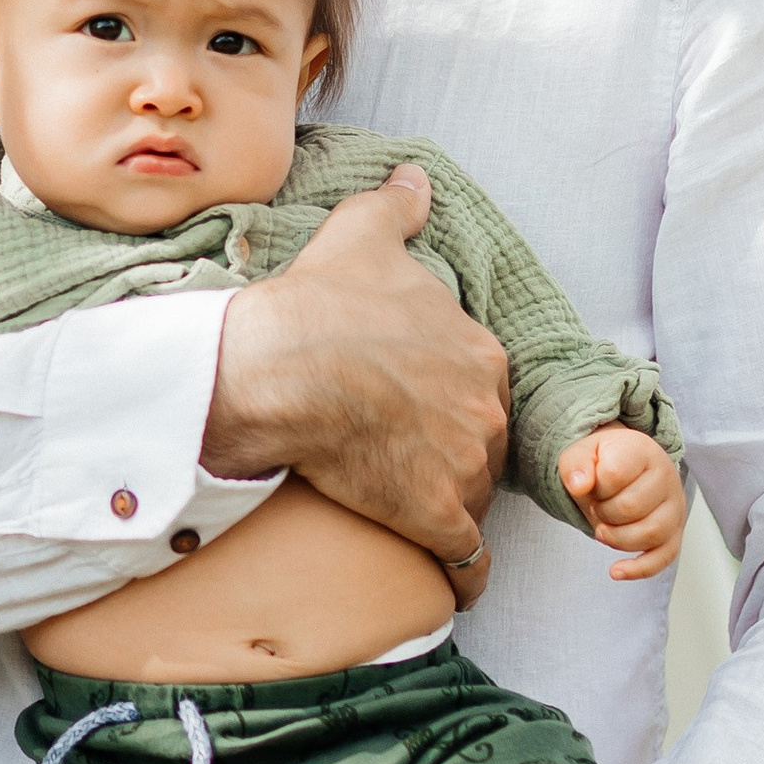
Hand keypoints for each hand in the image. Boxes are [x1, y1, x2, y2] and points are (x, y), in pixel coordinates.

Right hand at [205, 166, 507, 603]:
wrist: (279, 369)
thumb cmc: (319, 304)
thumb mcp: (361, 236)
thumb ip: (397, 206)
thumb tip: (414, 177)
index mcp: (478, 351)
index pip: (477, 387)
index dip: (447, 399)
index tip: (413, 408)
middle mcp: (484, 409)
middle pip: (480, 442)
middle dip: (452, 452)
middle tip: (403, 457)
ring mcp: (464, 466)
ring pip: (471, 496)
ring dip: (449, 506)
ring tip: (409, 512)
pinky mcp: (434, 515)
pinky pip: (466, 558)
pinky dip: (465, 574)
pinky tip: (459, 586)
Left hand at [559, 426, 684, 579]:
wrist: (626, 465)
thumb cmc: (604, 461)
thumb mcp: (582, 453)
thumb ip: (575, 465)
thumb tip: (579, 486)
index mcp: (643, 451)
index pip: (614, 474)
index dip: (594, 487)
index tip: (592, 484)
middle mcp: (667, 477)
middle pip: (631, 507)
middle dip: (602, 513)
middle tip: (597, 506)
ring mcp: (675, 507)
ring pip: (650, 533)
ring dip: (616, 538)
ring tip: (602, 528)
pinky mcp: (675, 533)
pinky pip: (664, 557)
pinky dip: (639, 569)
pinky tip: (616, 571)